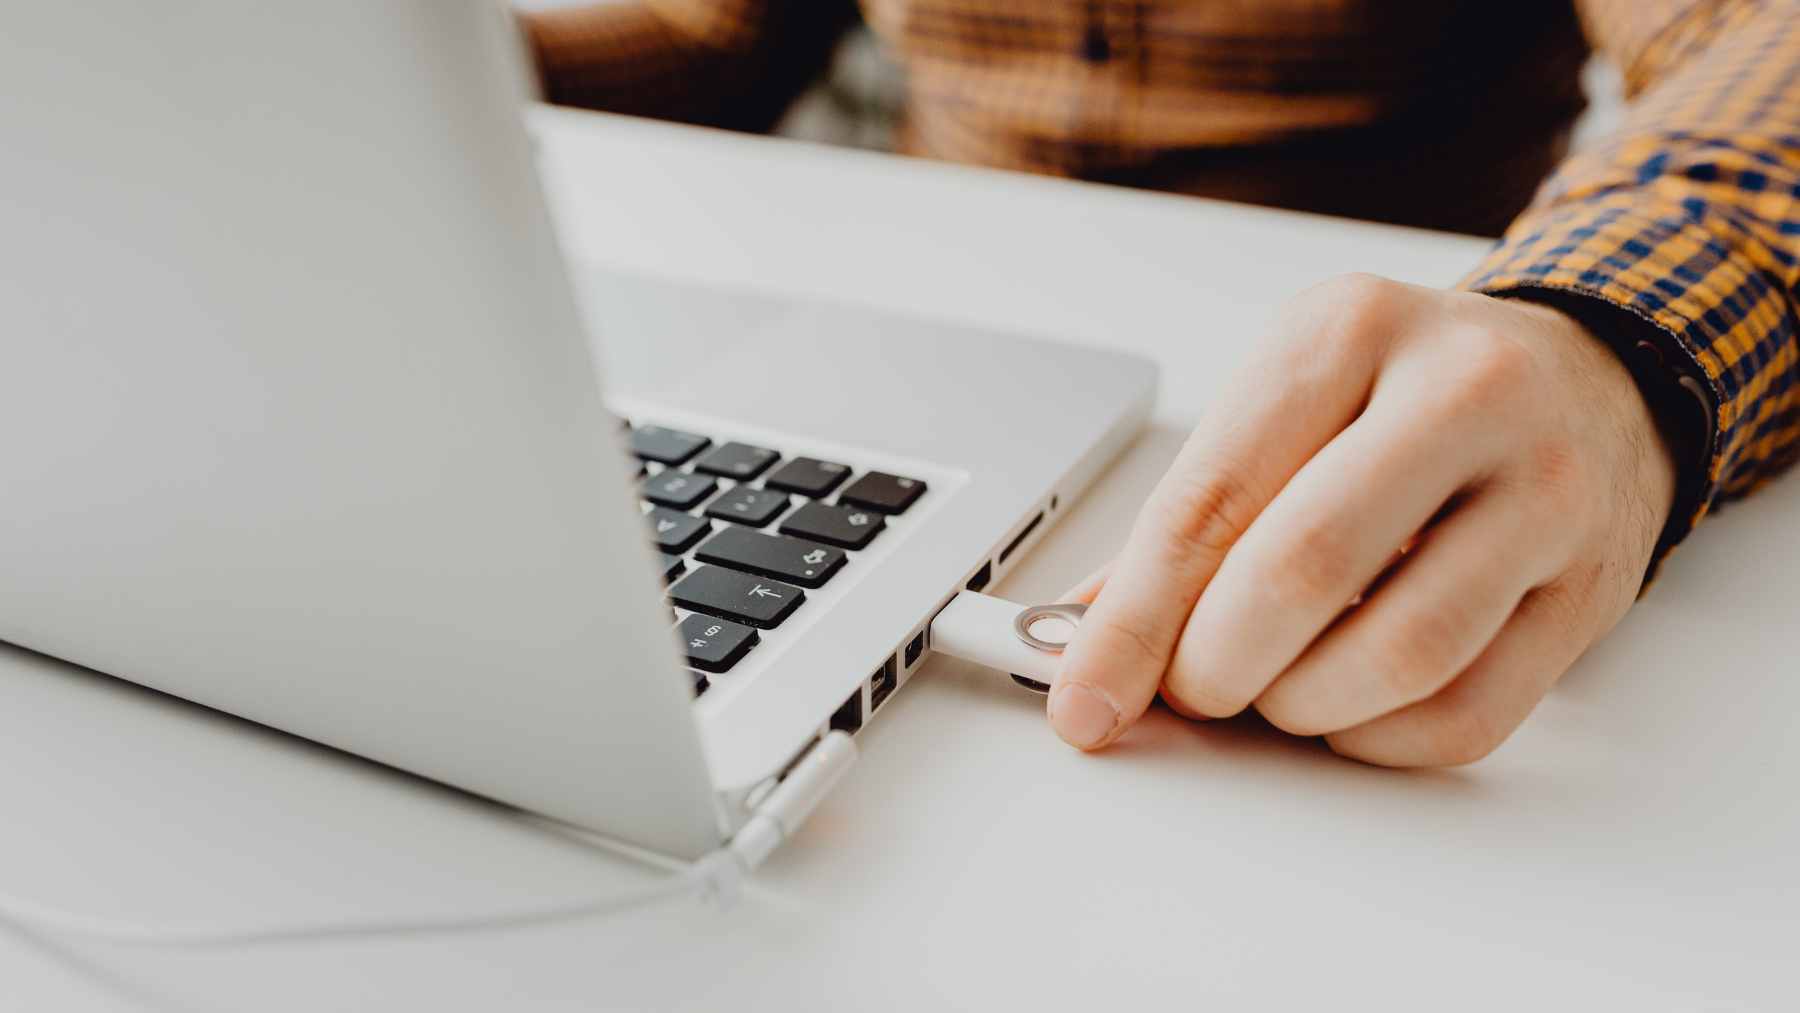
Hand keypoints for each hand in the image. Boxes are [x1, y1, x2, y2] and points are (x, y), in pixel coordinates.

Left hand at [1050, 274, 1678, 764]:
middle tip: (1194, 688)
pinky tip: (1351, 707)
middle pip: (1302, 570)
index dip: (1133, 620)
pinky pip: (1468, 714)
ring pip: (1399, 656)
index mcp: (1348, 330)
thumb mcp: (1287, 403)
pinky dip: (1378, 740)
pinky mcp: (1590, 588)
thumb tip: (1083, 641)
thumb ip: (1187, 519)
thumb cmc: (1406, 396)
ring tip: (1274, 689)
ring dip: (1301, 707)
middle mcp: (1462, 393)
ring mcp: (1545, 489)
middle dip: (1215, 666)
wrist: (1589, 380)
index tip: (1084, 698)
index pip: (1211, 499)